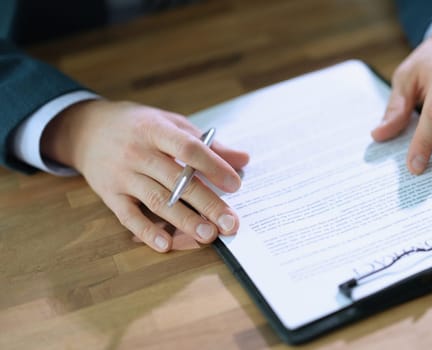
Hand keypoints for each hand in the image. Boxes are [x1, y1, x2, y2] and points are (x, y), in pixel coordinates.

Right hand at [41, 100, 248, 251]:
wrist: (86, 129)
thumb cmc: (139, 126)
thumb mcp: (171, 124)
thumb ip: (207, 144)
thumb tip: (243, 159)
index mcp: (156, 130)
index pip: (189, 149)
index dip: (214, 167)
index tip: (235, 185)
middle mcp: (138, 152)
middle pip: (177, 181)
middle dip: (207, 203)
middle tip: (231, 223)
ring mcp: (122, 175)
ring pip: (157, 201)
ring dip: (185, 220)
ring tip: (209, 235)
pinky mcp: (109, 195)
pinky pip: (129, 216)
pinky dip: (147, 232)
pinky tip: (166, 244)